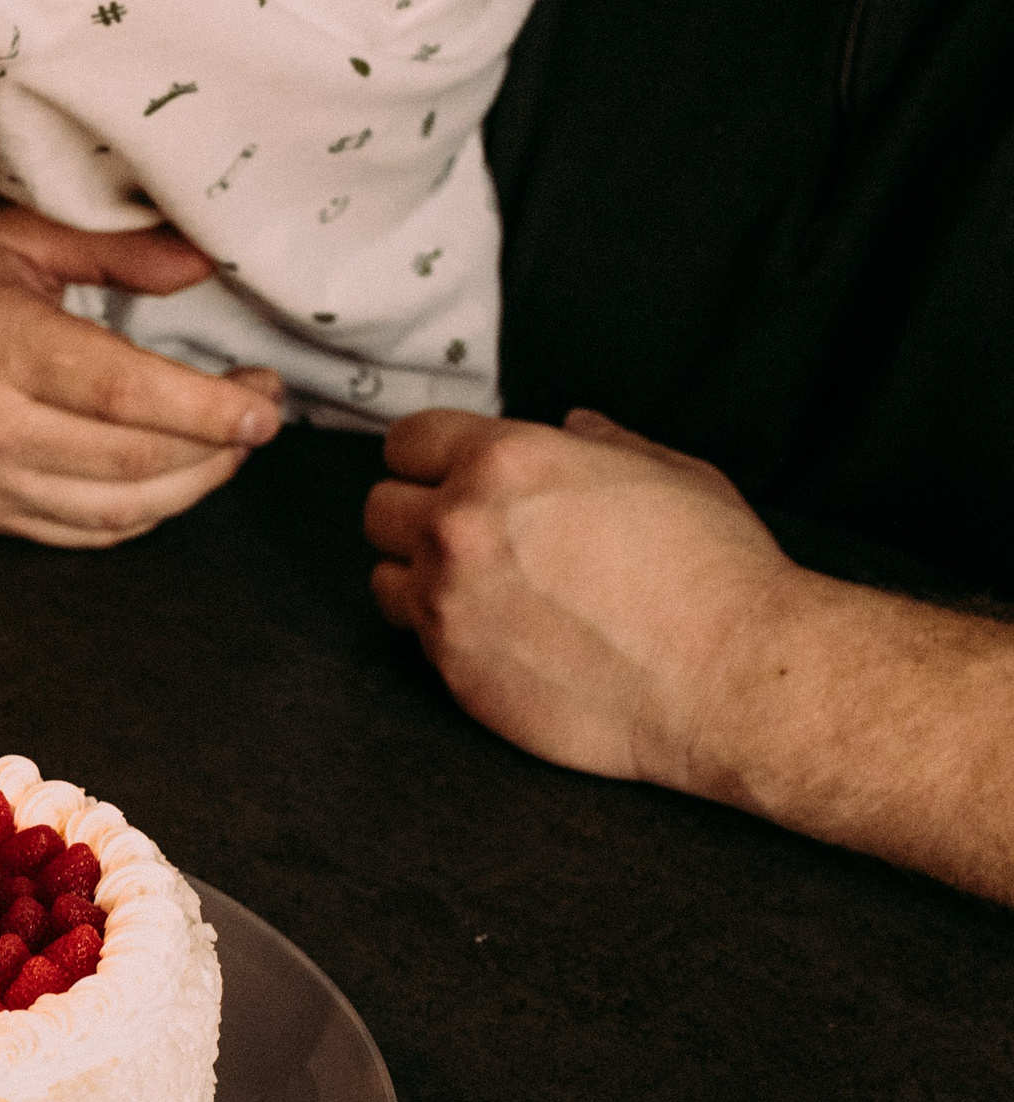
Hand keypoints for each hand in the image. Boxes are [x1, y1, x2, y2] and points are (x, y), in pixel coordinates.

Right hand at [0, 199, 285, 546]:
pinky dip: (137, 516)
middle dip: (217, 448)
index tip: (263, 403)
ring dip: (189, 489)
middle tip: (258, 417)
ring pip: (114, 511)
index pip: (126, 394)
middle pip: (133, 461)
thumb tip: (203, 264)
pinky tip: (167, 483)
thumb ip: (113, 252)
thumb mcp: (10, 236)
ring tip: (225, 451)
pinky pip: (76, 534)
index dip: (210, 409)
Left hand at [363, 407, 797, 790]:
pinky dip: (443, 633)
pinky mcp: (452, 670)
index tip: (445, 472)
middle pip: (379, 508)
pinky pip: (415, 639)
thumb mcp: (668, 473)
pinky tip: (498, 633)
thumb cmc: (711, 571)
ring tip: (476, 588)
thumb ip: (604, 442)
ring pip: (382, 578)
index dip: (428, 455)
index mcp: (506, 462)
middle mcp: (460, 527)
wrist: (726, 673)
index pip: (406, 440)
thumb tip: (575, 425)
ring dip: (417, 577)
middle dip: (415, 514)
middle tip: (465, 535)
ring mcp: (447, 603)